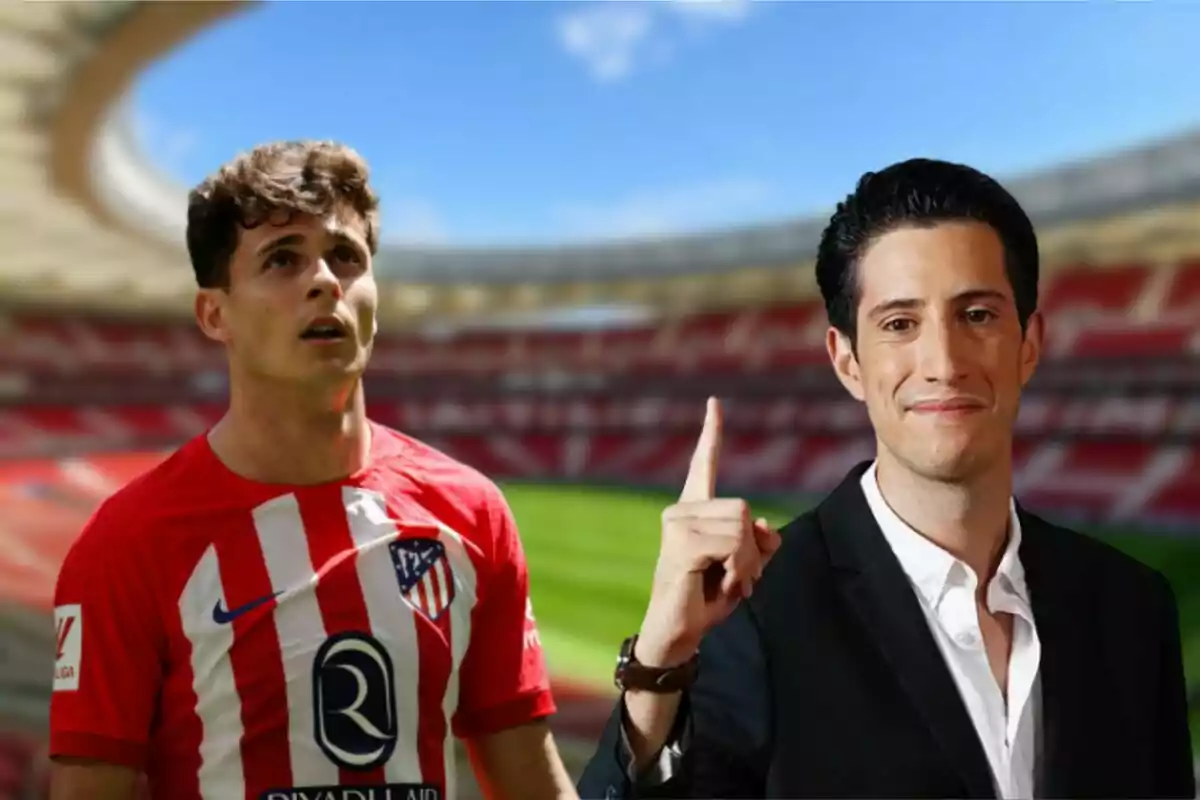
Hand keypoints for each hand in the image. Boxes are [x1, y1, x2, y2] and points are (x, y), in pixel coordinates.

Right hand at [635, 397, 781, 667]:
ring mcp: (677, 524)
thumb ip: (759, 542)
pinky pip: (733, 545)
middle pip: (744, 510)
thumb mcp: (744, 567)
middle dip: (752, 549)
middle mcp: (681, 511)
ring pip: (742, 528)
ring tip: (728, 583)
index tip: (714, 404)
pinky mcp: (681, 543)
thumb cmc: (707, 598)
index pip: (703, 465)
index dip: (711, 435)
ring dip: (746, 563)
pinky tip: (721, 585)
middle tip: (737, 579)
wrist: (678, 634)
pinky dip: (738, 570)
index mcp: (694, 511)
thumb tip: (766, 527)